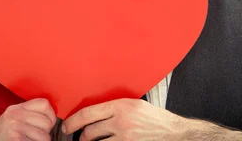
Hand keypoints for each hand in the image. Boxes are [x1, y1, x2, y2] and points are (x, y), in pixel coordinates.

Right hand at [0, 98, 56, 140]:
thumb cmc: (0, 140)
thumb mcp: (11, 123)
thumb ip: (27, 116)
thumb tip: (50, 116)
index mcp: (14, 109)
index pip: (44, 104)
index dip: (51, 116)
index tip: (49, 125)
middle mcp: (14, 115)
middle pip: (47, 122)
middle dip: (45, 134)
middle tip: (33, 138)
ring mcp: (14, 127)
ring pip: (45, 137)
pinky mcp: (16, 139)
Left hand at [62, 98, 182, 140]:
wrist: (175, 133)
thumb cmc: (155, 118)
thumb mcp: (135, 105)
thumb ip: (116, 108)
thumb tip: (95, 113)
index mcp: (121, 106)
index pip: (88, 114)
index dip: (73, 122)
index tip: (66, 126)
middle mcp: (121, 122)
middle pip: (89, 132)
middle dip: (82, 138)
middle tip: (81, 138)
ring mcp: (125, 138)